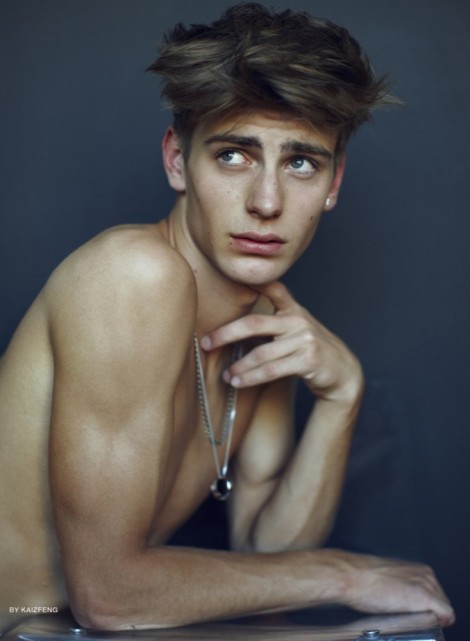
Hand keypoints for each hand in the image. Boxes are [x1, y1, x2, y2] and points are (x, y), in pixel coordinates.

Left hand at [202, 281, 362, 402]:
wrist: (342, 373)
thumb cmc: (310, 350)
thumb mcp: (295, 330)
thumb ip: (271, 324)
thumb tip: (231, 330)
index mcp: (293, 310)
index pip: (274, 289)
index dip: (256, 281)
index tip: (234, 275)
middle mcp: (298, 320)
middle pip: (254, 324)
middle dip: (226, 334)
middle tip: (206, 343)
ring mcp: (305, 339)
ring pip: (261, 353)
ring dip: (239, 366)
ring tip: (226, 375)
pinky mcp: (308, 359)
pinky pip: (272, 370)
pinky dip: (252, 377)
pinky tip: (239, 382)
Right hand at [336, 551, 455, 627]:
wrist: (352, 576)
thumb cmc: (362, 578)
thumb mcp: (387, 579)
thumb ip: (401, 585)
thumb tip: (399, 597)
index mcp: (418, 570)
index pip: (436, 594)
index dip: (429, 607)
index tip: (417, 613)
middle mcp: (426, 575)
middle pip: (441, 602)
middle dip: (431, 612)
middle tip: (412, 617)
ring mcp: (427, 586)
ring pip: (444, 609)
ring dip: (432, 616)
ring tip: (411, 619)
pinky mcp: (425, 597)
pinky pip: (446, 614)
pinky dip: (438, 622)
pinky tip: (422, 623)